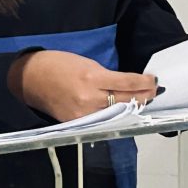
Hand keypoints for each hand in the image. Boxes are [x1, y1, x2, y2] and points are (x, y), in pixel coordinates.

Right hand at [8, 50, 157, 121]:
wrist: (32, 78)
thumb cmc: (58, 64)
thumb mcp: (86, 64)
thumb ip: (106, 76)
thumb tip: (126, 84)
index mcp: (92, 78)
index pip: (127, 83)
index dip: (144, 83)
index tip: (154, 81)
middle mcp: (90, 98)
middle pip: (126, 101)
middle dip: (144, 97)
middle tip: (155, 92)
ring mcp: (84, 114)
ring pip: (116, 114)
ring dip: (132, 107)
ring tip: (144, 101)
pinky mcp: (77, 123)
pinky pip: (101, 120)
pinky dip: (114, 116)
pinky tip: (122, 112)